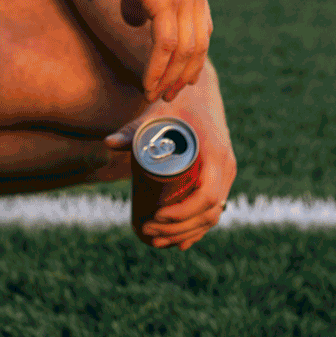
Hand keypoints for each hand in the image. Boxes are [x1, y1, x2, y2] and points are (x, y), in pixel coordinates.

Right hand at [87, 0, 210, 101]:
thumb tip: (137, 23)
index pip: (201, 29)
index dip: (192, 57)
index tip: (178, 78)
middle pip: (198, 44)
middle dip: (184, 74)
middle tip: (168, 95)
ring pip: (184, 50)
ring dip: (169, 77)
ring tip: (154, 95)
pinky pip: (166, 46)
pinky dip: (157, 69)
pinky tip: (146, 84)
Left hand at [107, 87, 235, 250]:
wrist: (199, 94)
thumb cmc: (176, 104)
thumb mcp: (157, 114)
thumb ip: (133, 128)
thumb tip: (108, 143)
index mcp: (217, 155)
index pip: (207, 196)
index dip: (183, 213)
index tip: (156, 217)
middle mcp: (226, 168)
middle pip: (208, 212)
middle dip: (178, 228)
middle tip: (147, 231)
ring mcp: (226, 176)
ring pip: (212, 215)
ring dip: (185, 233)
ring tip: (154, 240)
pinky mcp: (220, 180)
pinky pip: (213, 211)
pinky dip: (198, 229)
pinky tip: (180, 242)